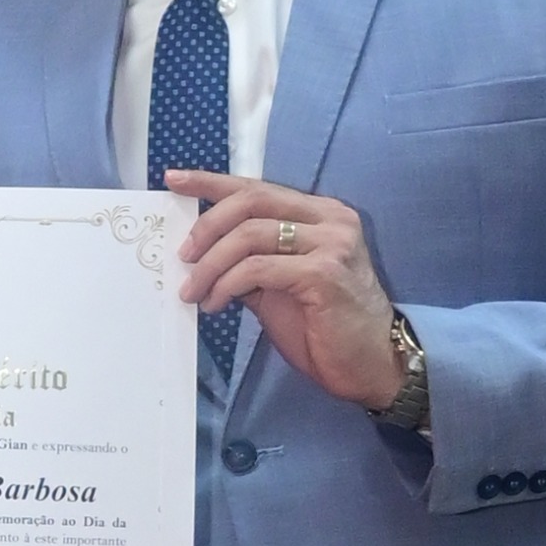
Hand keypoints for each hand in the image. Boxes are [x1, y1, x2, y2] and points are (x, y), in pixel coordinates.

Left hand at [164, 172, 400, 406]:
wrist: (371, 365)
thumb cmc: (326, 329)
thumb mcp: (279, 286)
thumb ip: (250, 262)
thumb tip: (201, 253)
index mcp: (321, 214)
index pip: (258, 187)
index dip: (211, 181)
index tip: (174, 180)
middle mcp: (330, 220)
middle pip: (251, 201)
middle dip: (207, 227)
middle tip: (183, 258)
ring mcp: (331, 244)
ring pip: (249, 235)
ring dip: (211, 265)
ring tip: (194, 293)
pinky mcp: (324, 273)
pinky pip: (258, 268)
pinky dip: (227, 285)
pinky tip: (216, 304)